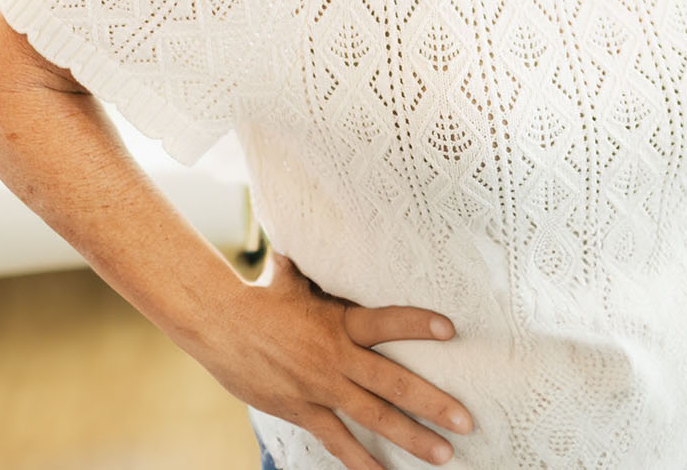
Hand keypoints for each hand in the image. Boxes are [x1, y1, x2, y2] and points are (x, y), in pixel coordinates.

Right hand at [191, 248, 474, 469]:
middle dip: (433, 403)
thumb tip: (309, 239)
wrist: (219, 327)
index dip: (418, 324)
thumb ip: (311, 267)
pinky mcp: (304, 412)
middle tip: (467, 420)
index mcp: (339, 322)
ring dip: (412, 438)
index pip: (387, 321)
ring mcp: (322, 389)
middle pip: (393, 383)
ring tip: (444, 454)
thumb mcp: (292, 279)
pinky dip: (363, 464)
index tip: (451, 329)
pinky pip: (339, 443)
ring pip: (374, 419)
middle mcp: (336, 358)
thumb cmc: (259, 299)